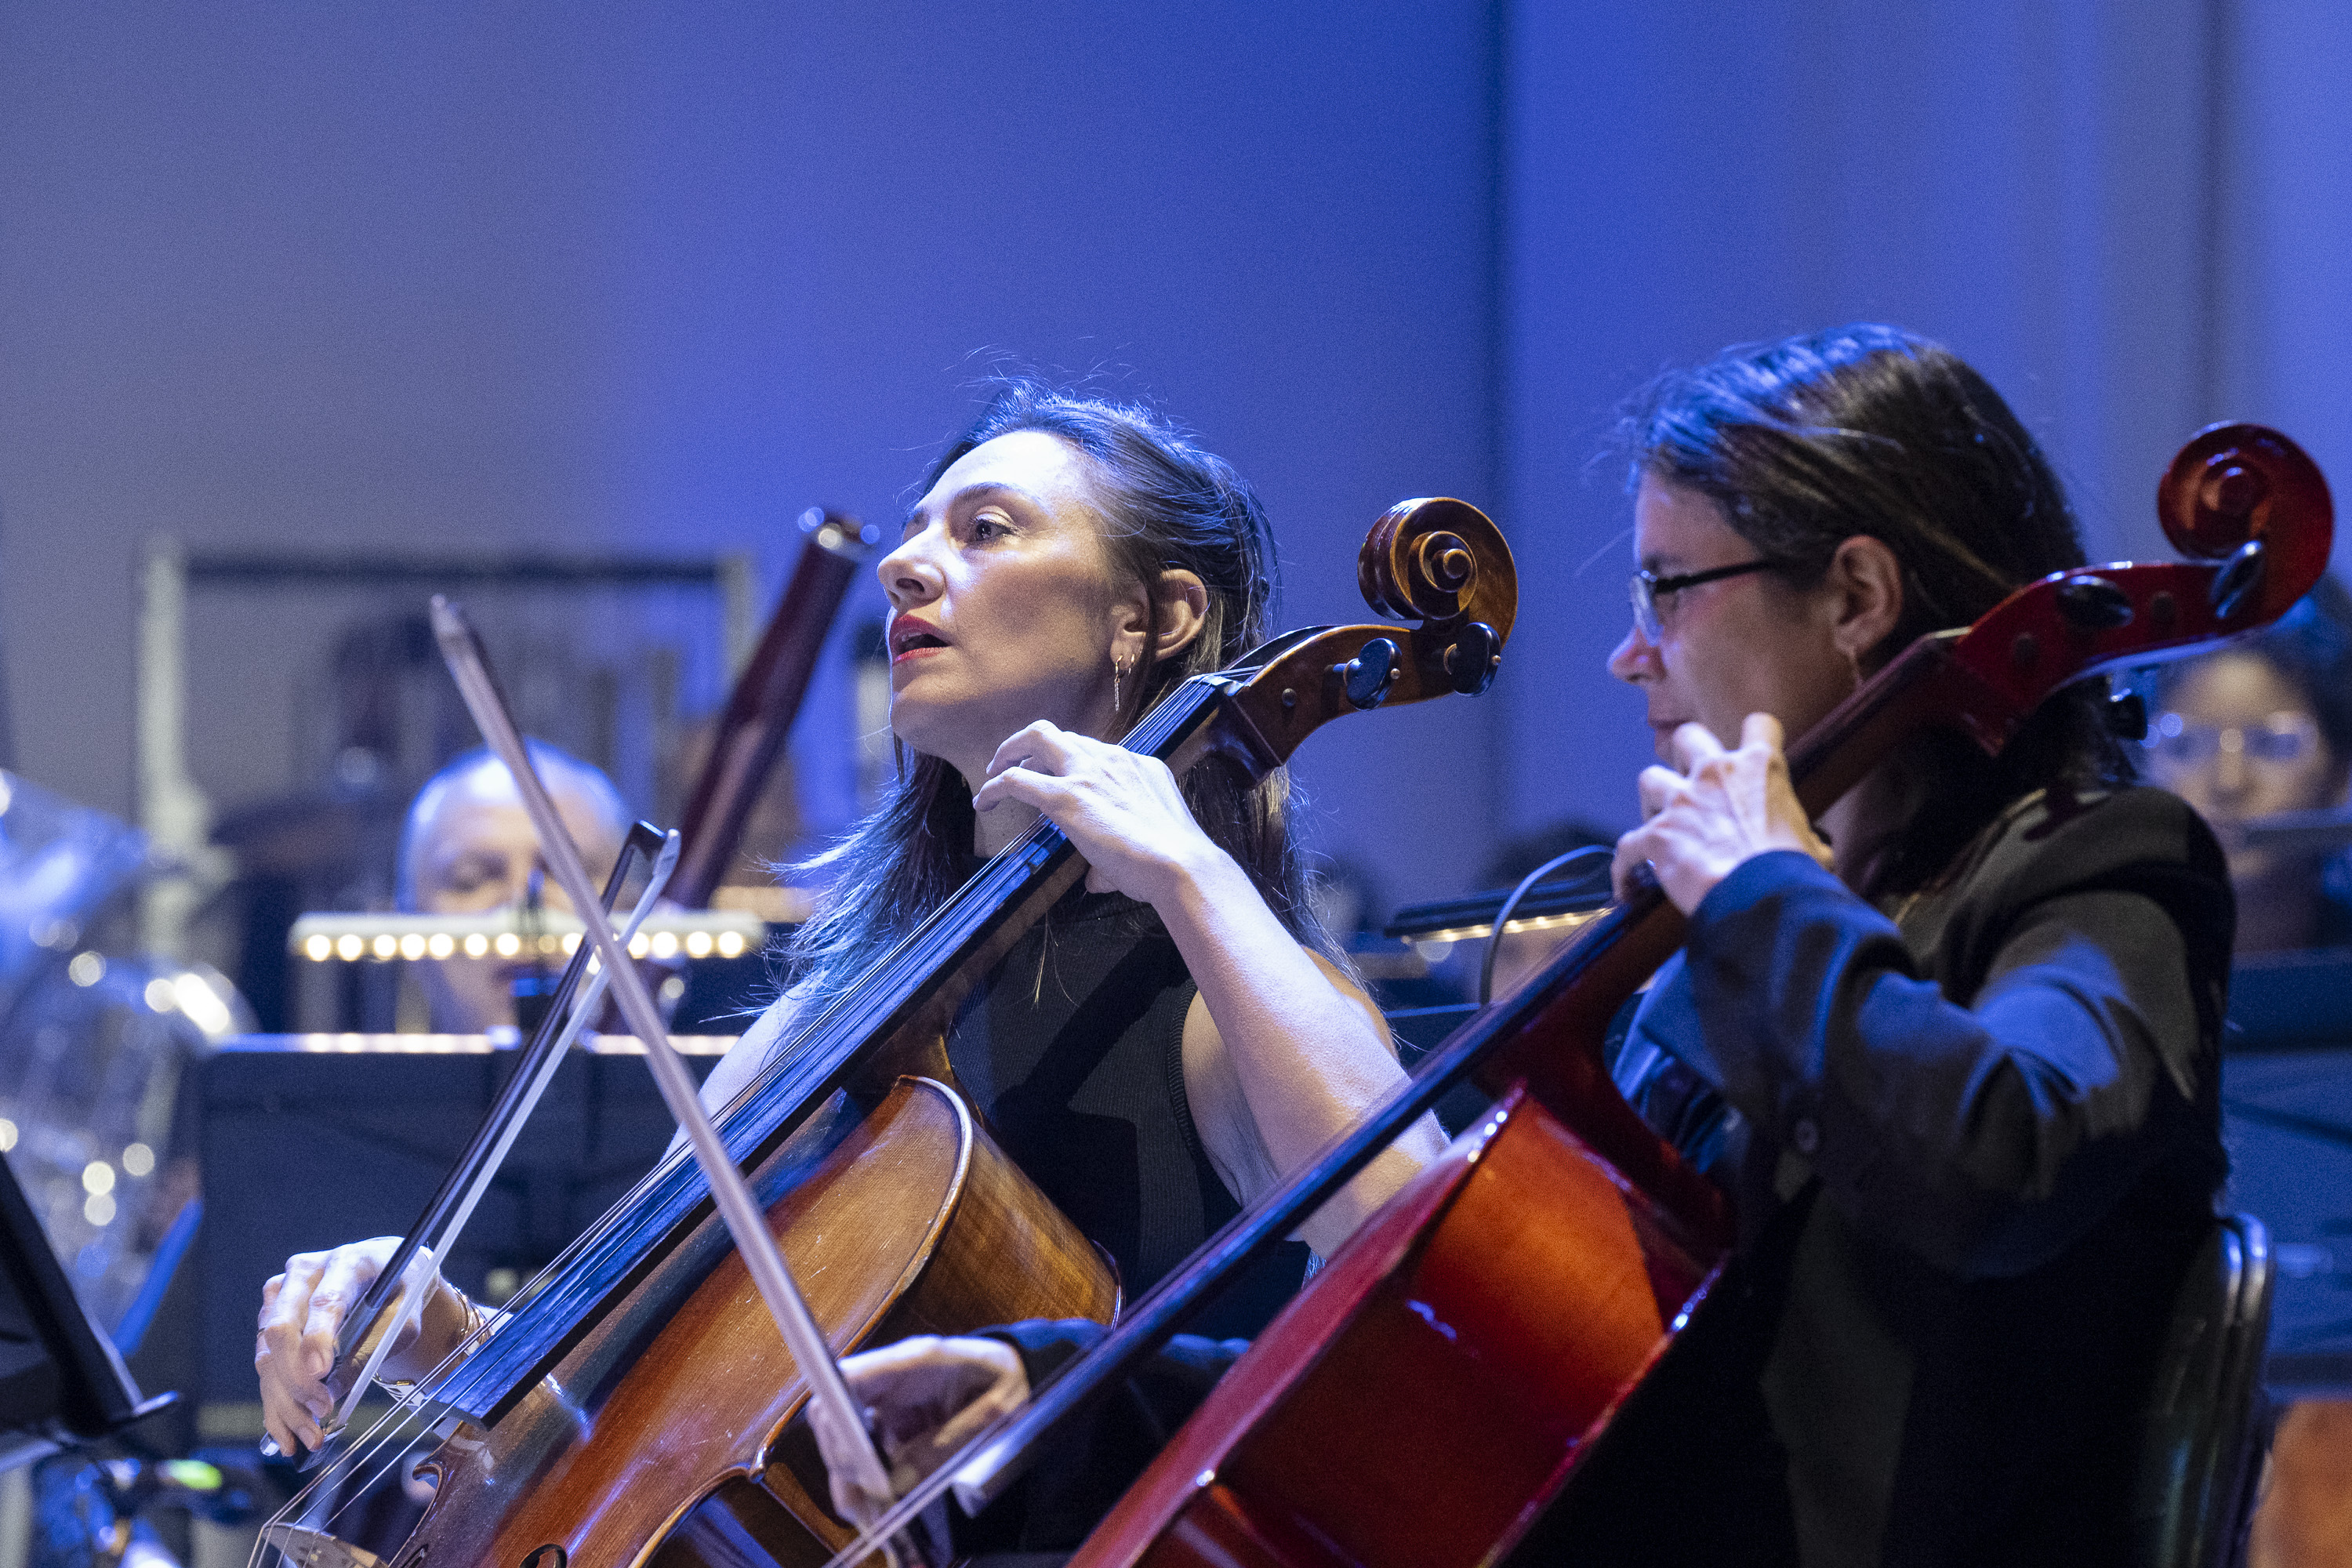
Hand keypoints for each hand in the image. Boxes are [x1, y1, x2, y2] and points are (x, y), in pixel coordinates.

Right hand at [255, 1237, 459, 1455]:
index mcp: (346, 1263)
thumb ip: (374, 1348)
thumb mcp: (404, 1316)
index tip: (321, 1374)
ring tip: (310, 1438)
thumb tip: (334, 1392)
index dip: (318, 1338)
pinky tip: (287, 1435)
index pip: (326, 1300)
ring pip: (268, 1354)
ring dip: (285, 1401)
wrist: (384, 1273)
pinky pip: (264, 1366)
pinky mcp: (269, 1319)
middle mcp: (304, 1273)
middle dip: (298, 1378)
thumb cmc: (398, 1292)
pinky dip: (275, 1404)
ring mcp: (281, 1296)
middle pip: (283, 1328)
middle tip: (322, 1411)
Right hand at [806, 1335, 1028, 1525]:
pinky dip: (871, 1490)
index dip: (837, 1421)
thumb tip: (898, 1483)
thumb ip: (947, 1444)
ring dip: (855, 1486)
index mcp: (913, 1362)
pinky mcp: (894, 1428)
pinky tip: (884, 1516)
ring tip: (877, 1523)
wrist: (1023, 1373)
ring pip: (847, 1445)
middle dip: (846, 1468)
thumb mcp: (995, 1412)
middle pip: (836, 1420)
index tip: (854, 1465)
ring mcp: (890, 1405)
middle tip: (868, 1509)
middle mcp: (891, 1382)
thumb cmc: (1012, 1379)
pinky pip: (868, 1459)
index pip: (847, 1379)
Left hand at [972, 721, 1223, 901]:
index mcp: (1138, 765)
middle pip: (1064, 734)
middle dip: (1035, 745)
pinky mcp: (1065, 796)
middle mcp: (1112, 759)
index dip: (1070, 763)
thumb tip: (1097, 879)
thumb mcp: (1150, 841)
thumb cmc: (1172, 862)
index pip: (1094, 751)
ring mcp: (1088, 774)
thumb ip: (1118, 853)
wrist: (1181, 865)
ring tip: (994, 774)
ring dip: (1011, 752)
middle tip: (1015, 763)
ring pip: (1038, 738)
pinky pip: (1017, 779)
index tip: (1057, 780)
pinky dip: (995, 787)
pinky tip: (984, 803)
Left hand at [1613, 714, 1831, 913]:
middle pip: (1686, 736)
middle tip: (1689, 781)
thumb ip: (1805, 838)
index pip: (1760, 725)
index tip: (1748, 750)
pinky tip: (1626, 888)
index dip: (1754, 736)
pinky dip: (1622, 869)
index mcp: (1760, 768)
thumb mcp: (1814, 846)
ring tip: (1659, 826)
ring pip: (1648, 779)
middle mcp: (1716, 773)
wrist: (1761, 896)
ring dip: (1651, 801)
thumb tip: (1816, 853)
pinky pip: (1626, 848)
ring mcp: (1681, 802)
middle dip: (1683, 755)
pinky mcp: (1656, 835)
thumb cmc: (1793, 872)